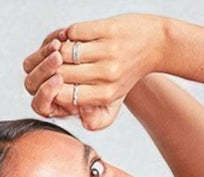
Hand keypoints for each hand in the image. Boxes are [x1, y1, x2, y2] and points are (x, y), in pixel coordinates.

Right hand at [22, 15, 165, 131]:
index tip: (52, 82)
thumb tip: (75, 113)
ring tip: (57, 51)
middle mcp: (107, 75)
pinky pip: (74, 31)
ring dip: (55, 50)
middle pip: (60, 73)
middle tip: (49, 65)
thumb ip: (94, 120)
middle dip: (49, 69)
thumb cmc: (127, 74)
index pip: (64, 95)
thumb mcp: (114, 104)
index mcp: (105, 95)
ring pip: (64, 51)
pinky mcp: (108, 28)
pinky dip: (65, 33)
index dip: (50, 89)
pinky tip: (67, 37)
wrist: (154, 44)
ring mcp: (108, 50)